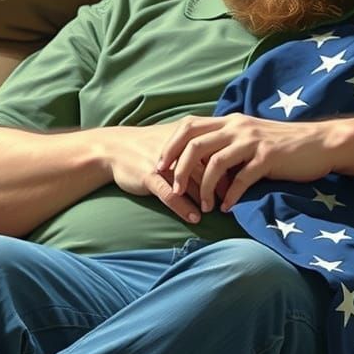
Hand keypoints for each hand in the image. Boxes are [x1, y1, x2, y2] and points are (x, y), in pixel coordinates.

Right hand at [100, 124, 220, 222]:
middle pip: (207, 167)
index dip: (230, 166)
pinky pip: (170, 195)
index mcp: (187, 135)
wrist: (113, 148)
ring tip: (217, 211)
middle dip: (221, 185)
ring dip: (206, 198)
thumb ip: (199, 149)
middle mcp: (177, 148)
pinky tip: (195, 218)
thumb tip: (227, 163)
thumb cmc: (149, 146)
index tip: (240, 181)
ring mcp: (163, 163)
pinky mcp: (149, 177)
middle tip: (232, 199)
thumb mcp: (175, 141)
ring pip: (191, 182)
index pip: (216, 150)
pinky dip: (184, 208)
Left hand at [156, 114, 334, 212]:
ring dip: (203, 187)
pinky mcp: (267, 158)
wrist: (319, 143)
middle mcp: (237, 127)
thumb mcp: (250, 137)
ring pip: (215, 163)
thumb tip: (201, 160)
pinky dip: (231, 196)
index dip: (170, 146)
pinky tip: (227, 208)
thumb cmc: (282, 144)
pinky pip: (241, 179)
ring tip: (202, 206)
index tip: (159, 167)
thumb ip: (227, 143)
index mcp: (229, 121)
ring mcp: (252, 142)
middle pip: (194, 144)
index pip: (188, 126)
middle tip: (172, 190)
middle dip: (178, 168)